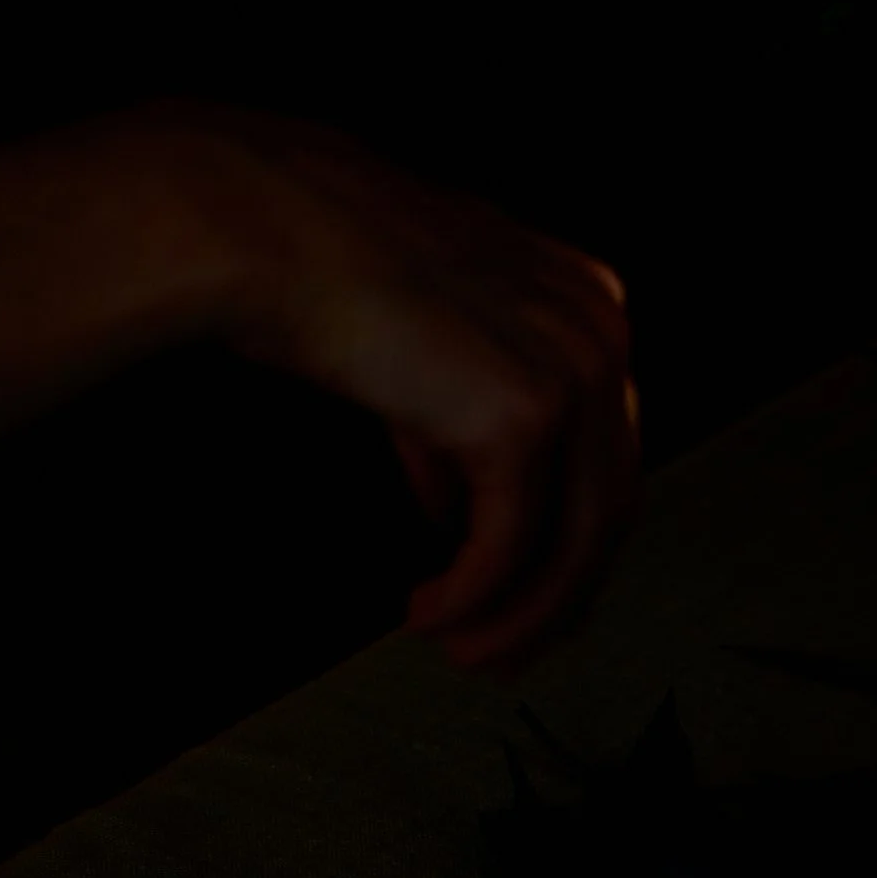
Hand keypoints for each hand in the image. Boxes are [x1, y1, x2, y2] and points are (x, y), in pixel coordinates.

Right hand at [169, 108, 639, 681]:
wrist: (269, 228)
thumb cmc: (321, 262)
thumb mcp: (420, 334)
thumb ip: (455, 410)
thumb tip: (453, 505)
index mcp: (586, 296)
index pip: (605, 446)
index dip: (567, 531)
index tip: (526, 589)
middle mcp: (599, 329)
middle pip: (607, 500)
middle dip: (557, 592)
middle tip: (502, 645)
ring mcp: (569, 371)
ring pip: (576, 540)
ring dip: (520, 615)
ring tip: (464, 649)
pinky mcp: (519, 418)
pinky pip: (508, 548)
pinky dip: (472, 599)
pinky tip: (429, 615)